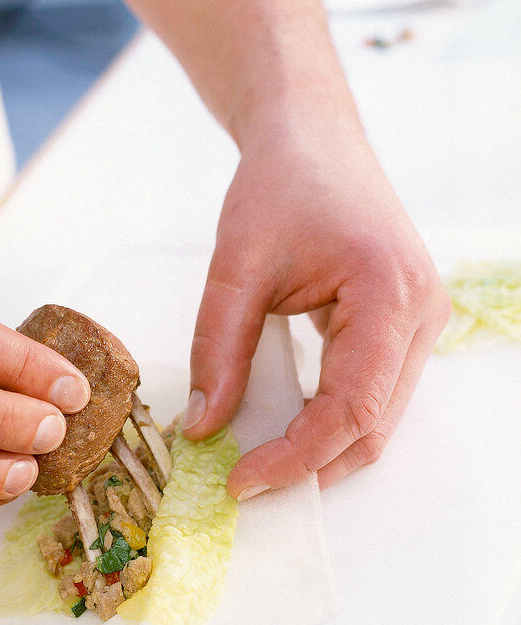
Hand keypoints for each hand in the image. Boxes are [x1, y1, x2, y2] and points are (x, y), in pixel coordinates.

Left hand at [183, 131, 449, 494]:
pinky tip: (280, 430)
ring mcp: (420, 325)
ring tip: (258, 463)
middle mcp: (421, 316)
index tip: (241, 482)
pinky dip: (327, 423)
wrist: (313, 140)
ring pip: (377, 420)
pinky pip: (372, 397)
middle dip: (309, 466)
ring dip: (320, 451)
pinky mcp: (403, 330)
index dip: (296, 457)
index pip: (351, 409)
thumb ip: (219, 349)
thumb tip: (203, 428)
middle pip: (373, 426)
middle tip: (245, 484)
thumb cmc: (280, 187)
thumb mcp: (236, 266)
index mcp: (390, 295)